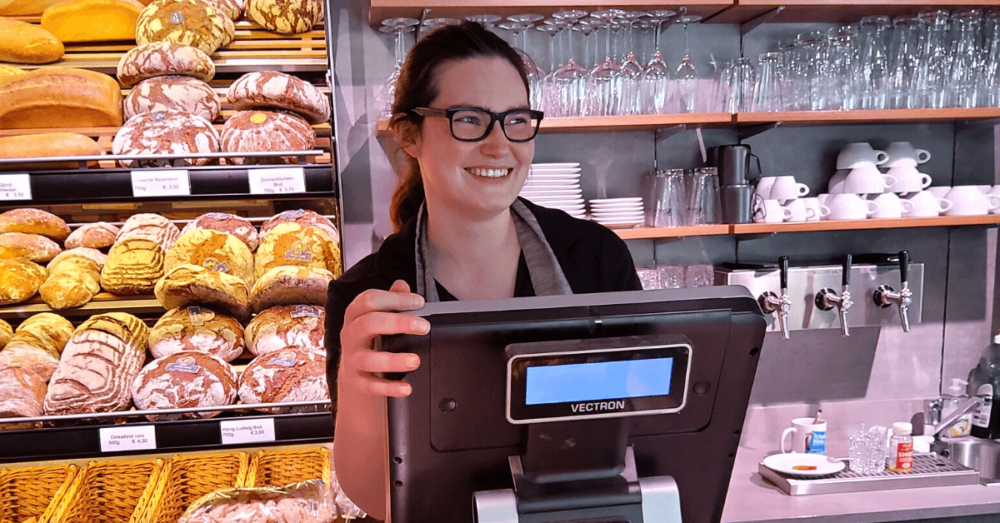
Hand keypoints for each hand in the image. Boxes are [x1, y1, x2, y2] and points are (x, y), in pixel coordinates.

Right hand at [339, 280, 428, 397]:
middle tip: (424, 326)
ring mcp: (351, 358)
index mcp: (355, 314)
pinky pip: (370, 385)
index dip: (395, 299)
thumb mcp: (378, 315)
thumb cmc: (371, 336)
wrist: (353, 370)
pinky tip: (407, 388)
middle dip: (398, 323)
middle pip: (369, 323)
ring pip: (368, 358)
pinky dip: (389, 388)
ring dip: (393, 360)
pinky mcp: (356, 380)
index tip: (419, 302)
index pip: (370, 299)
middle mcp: (351, 334)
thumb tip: (402, 285)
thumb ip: (391, 300)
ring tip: (416, 360)